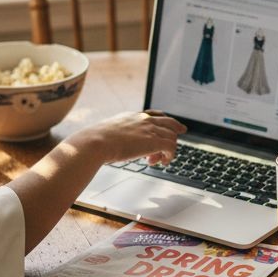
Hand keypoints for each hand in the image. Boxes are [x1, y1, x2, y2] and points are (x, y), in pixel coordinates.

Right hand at [67, 109, 185, 165]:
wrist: (96, 142)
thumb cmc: (95, 141)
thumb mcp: (105, 134)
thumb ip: (111, 136)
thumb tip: (100, 144)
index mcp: (132, 116)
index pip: (152, 114)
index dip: (162, 119)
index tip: (167, 121)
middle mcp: (143, 120)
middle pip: (168, 121)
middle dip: (176, 127)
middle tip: (182, 131)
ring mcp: (150, 129)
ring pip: (171, 136)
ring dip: (166, 150)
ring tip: (156, 160)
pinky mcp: (155, 141)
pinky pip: (171, 147)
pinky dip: (169, 155)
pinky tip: (161, 162)